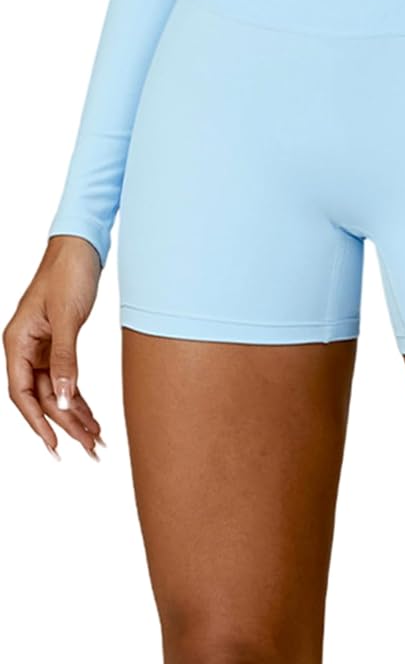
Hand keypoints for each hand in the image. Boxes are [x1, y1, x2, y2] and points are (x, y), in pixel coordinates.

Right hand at [3, 235, 103, 459]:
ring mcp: (42, 347)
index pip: (23, 394)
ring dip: (76, 414)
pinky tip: (93, 416)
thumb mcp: (67, 317)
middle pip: (43, 397)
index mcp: (17, 342)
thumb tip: (65, 398)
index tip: (56, 446)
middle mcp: (26, 348)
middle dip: (67, 424)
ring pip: (57, 390)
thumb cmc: (68, 273)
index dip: (37, 423)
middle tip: (91, 448)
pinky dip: (80, 396)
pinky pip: (67, 378)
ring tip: (97, 439)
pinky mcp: (59, 343)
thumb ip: (65, 358)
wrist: (81, 246)